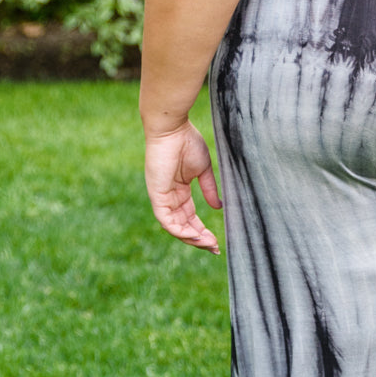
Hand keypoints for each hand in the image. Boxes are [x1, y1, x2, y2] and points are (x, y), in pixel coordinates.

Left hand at [143, 121, 221, 253]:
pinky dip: (180, 231)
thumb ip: (209, 189)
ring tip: (208, 244)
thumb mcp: (203, 169)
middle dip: (198, 239)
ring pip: (174, 227)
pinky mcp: (157, 195)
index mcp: (178, 191)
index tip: (217, 241)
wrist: (172, 127)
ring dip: (191, 238)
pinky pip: (166, 220)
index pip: (189, 217)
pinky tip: (195, 236)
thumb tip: (219, 207)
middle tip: (215, 248)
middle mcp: (168, 197)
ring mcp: (161, 197)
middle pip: (183, 226)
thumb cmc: (187, 142)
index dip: (202, 230)